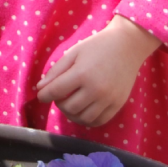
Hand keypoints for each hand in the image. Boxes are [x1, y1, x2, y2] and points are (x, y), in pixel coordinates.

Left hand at [36, 15, 160, 127]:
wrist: (127, 45)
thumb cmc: (96, 46)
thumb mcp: (73, 53)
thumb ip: (56, 71)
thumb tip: (40, 88)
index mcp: (82, 74)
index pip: (56, 91)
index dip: (44, 95)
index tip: (41, 95)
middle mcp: (96, 89)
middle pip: (68, 108)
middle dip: (59, 104)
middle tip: (59, 96)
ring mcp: (109, 99)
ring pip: (83, 118)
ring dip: (72, 114)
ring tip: (70, 103)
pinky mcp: (118, 104)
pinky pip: (99, 121)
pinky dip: (87, 119)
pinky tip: (83, 109)